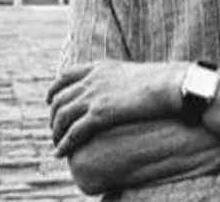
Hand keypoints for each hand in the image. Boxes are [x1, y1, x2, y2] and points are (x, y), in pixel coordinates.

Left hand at [46, 60, 185, 156]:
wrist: (169, 84)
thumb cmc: (160, 82)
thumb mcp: (132, 73)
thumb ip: (119, 79)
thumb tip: (123, 90)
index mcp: (99, 67)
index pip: (65, 76)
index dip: (54, 89)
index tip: (50, 100)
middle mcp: (91, 80)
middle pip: (60, 98)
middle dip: (53, 115)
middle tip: (55, 129)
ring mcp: (94, 96)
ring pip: (61, 116)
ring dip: (56, 132)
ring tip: (57, 144)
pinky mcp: (100, 114)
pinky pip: (73, 132)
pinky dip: (64, 144)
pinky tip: (61, 153)